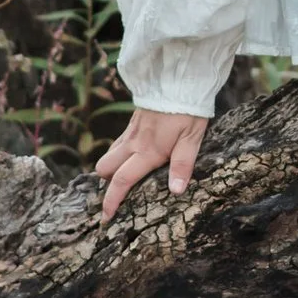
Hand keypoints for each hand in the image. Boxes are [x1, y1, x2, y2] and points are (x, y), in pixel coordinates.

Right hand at [93, 107, 207, 222]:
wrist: (178, 80)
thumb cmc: (188, 111)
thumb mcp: (192, 139)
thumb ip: (182, 165)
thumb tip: (175, 191)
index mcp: (147, 151)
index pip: (122, 180)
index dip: (111, 201)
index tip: (106, 217)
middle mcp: (134, 143)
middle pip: (105, 168)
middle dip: (105, 184)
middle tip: (116, 196)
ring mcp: (131, 132)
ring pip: (109, 155)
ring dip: (111, 168)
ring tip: (123, 178)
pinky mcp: (133, 122)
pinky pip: (118, 143)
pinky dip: (119, 154)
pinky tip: (133, 156)